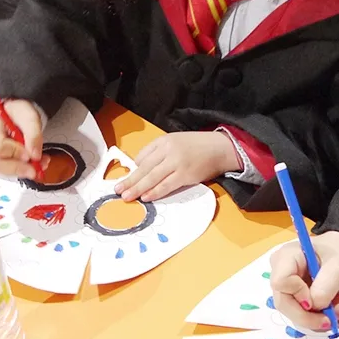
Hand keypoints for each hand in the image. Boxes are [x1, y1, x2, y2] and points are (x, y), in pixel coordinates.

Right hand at [0, 99, 43, 179]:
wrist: (17, 117)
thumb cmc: (19, 114)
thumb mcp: (30, 117)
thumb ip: (33, 134)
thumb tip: (34, 155)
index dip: (15, 153)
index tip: (30, 154)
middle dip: (18, 168)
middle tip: (36, 168)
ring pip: (1, 171)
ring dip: (22, 171)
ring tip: (38, 165)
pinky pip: (6, 172)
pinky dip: (21, 171)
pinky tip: (32, 165)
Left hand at [116, 131, 238, 201]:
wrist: (221, 148)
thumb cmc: (198, 146)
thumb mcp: (176, 142)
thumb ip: (160, 152)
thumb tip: (143, 168)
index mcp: (164, 141)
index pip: (143, 156)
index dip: (134, 169)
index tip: (127, 179)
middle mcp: (168, 150)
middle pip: (144, 168)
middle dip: (130, 180)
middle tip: (118, 190)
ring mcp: (177, 162)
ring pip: (152, 178)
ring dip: (138, 188)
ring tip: (127, 196)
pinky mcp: (185, 174)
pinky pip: (166, 185)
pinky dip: (155, 192)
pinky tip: (146, 197)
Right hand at [269, 231, 338, 331]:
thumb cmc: (338, 250)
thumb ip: (326, 287)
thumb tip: (315, 307)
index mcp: (286, 257)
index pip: (281, 282)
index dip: (299, 295)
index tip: (320, 299)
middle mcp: (279, 271)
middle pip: (284, 303)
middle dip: (309, 317)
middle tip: (331, 321)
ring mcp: (284, 285)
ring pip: (293, 311)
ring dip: (317, 317)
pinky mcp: (292, 295)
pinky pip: (300, 311)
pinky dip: (318, 315)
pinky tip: (335, 309)